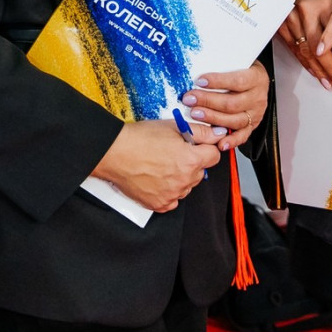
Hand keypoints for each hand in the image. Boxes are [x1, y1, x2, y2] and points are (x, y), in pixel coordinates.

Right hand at [92, 120, 221, 212]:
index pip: (214, 156)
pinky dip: (168, 191)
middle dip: (192, 163)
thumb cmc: (139, 138)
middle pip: (200, 172)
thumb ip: (200, 132)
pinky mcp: (159, 204)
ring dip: (180, 177)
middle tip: (173, 153)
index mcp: (191, 160)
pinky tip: (157, 178)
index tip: (197, 146)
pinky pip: (173, 200)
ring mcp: (172, 194)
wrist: (113, 153)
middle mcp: (184, 180)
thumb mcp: (173, 126)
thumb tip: (218, 134)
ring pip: (187, 186)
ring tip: (161, 165)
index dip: (206, 148)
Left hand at [180, 62, 269, 150]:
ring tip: (195, 114)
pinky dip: (231, 141)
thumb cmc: (244, 69)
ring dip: (212, 118)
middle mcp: (257, 97)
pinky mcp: (252, 125)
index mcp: (256, 78)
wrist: (256, 78)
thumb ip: (223, 63)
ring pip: (234, 120)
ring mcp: (255, 113)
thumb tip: (198, 64)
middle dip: (208, 101)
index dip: (217, 82)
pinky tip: (219, 142)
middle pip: (232, 103)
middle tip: (190, 99)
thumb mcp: (238, 60)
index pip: (237, 81)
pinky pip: (242, 136)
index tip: (200, 81)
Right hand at [276, 0, 331, 86]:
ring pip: (307, 52)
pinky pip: (295, 51)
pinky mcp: (281, 28)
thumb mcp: (330, 3)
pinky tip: (315, 72)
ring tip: (329, 82)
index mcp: (322, 4)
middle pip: (320, 47)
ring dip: (319, 70)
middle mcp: (305, 12)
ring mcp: (291, 20)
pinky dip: (306, 64)